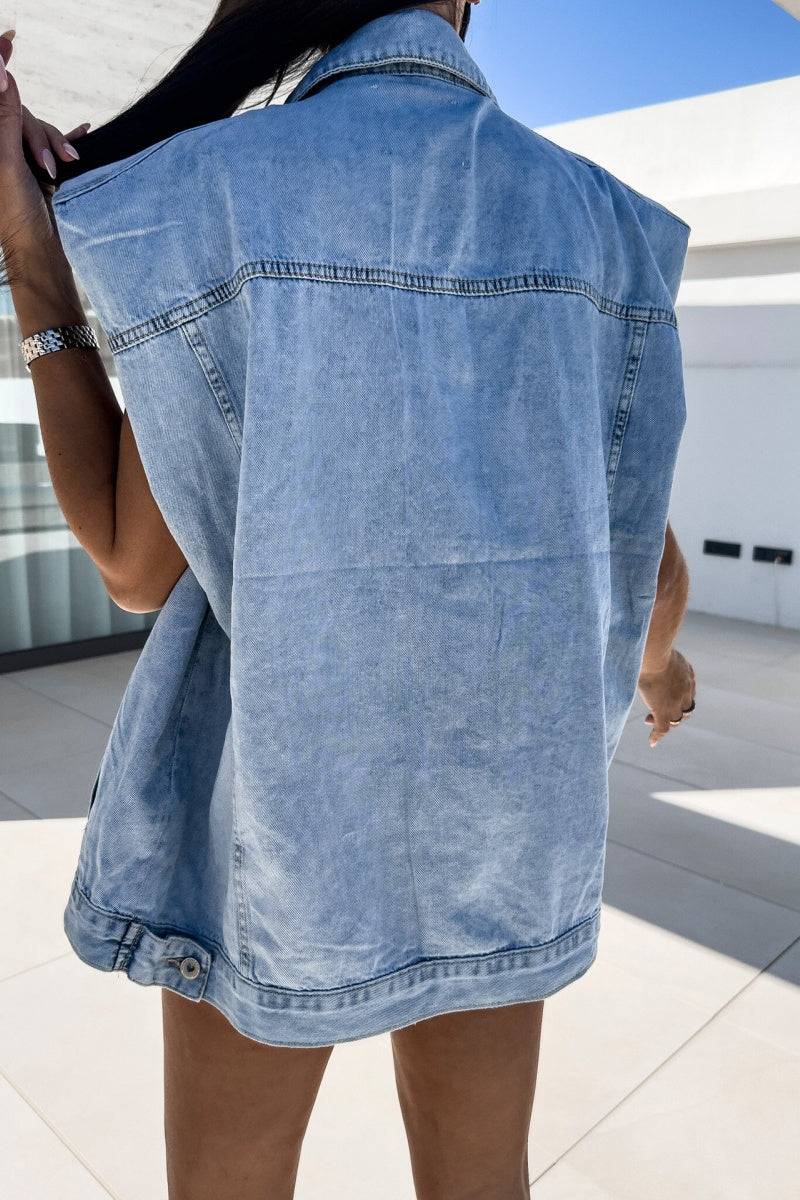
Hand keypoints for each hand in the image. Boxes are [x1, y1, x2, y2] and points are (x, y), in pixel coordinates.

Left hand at [0, 31, 90, 270]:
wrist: (41, 255)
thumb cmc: (17, 217)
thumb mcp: (9, 163)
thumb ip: (6, 118)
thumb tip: (1, 71)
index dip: (1, 66)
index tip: (11, 37)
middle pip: (18, 113)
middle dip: (38, 133)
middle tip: (49, 165)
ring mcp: (16, 158)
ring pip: (37, 130)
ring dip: (54, 144)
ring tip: (63, 170)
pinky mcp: (36, 171)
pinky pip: (51, 144)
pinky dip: (65, 139)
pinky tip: (82, 135)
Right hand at [637, 647, 695, 747]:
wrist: (654, 653)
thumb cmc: (652, 644)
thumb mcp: (660, 647)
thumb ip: (656, 650)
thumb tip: (643, 642)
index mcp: (687, 674)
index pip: (687, 690)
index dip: (677, 696)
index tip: (662, 694)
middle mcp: (686, 689)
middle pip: (685, 707)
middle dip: (673, 710)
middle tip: (656, 708)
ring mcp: (676, 701)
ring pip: (676, 719)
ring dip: (664, 722)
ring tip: (650, 722)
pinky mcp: (664, 710)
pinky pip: (663, 728)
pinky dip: (658, 735)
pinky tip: (652, 742)